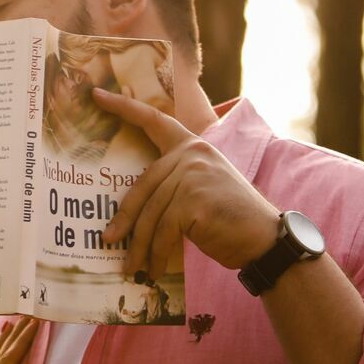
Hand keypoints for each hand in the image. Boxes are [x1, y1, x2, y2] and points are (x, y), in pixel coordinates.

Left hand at [96, 91, 280, 276]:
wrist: (267, 241)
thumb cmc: (231, 220)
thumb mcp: (201, 189)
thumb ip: (173, 184)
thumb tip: (129, 209)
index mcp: (192, 145)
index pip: (154, 120)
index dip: (123, 107)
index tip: (96, 94)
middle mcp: (192, 153)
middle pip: (143, 185)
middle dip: (124, 217)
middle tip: (106, 239)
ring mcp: (193, 175)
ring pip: (150, 213)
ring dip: (138, 245)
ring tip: (130, 267)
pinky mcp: (193, 201)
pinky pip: (163, 231)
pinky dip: (155, 254)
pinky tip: (152, 269)